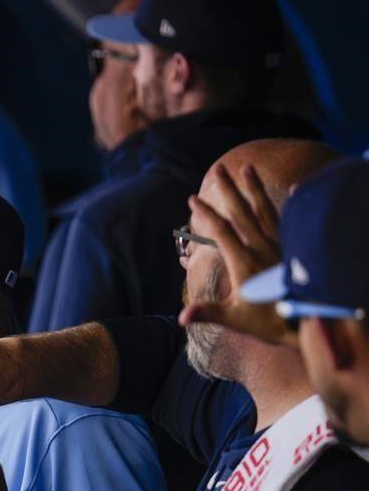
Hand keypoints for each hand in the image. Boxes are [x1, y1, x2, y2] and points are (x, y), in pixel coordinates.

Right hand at [178, 163, 292, 344]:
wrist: (308, 322)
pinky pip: (293, 221)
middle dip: (229, 190)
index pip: (221, 230)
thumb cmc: (270, 322)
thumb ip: (208, 313)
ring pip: (266, 211)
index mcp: (244, 262)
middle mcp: (263, 248)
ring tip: (248, 168)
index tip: (192, 199)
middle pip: (243, 212)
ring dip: (255, 189)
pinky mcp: (295, 249)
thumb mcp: (236, 319)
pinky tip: (297, 187)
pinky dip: (295, 203)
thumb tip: (181, 317)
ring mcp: (281, 246)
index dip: (205, 213)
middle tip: (219, 169)